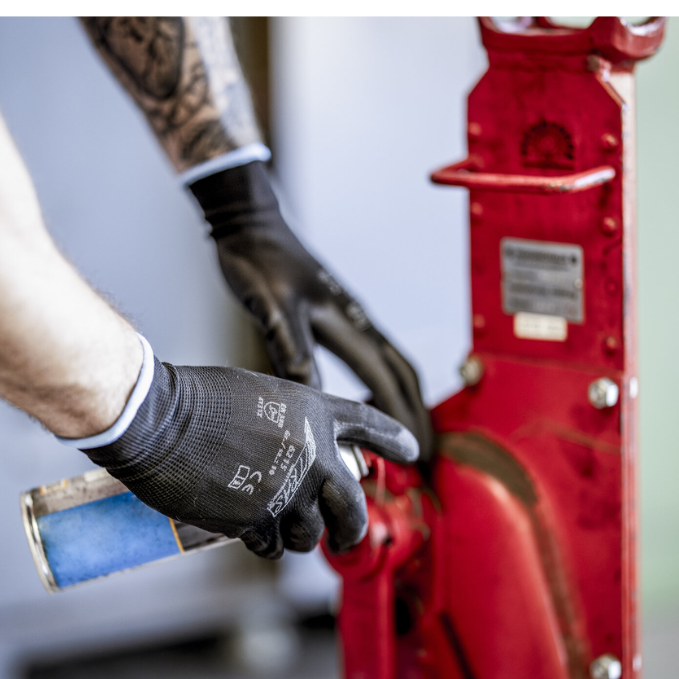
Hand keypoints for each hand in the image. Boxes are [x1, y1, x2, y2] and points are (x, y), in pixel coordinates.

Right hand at [79, 355, 418, 558]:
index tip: (412, 451)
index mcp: (313, 412)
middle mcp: (312, 453)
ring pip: (312, 534)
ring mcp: (288, 490)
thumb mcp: (260, 395)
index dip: (392, 438)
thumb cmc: (197, 398)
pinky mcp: (258, 520)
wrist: (159, 420)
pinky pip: (275, 546)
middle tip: (348, 536)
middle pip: (353, 506)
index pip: (366, 424)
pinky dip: (267, 544)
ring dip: (300, 535)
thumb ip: (290, 426)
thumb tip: (297, 456)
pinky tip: (254, 532)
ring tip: (279, 524)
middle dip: (353, 527)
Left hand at [189, 160, 434, 460]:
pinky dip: (383, 381)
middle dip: (417, 413)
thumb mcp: (272, 307)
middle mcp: (356, 320)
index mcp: (346, 323)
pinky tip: (369, 395)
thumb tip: (313, 394)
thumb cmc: (258, 261)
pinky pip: (372, 355)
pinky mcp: (335, 313)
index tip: (419, 454)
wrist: (250, 225)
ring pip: (392, 363)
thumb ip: (292, 347)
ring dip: (405, 398)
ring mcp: (349, 316)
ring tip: (409, 430)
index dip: (404, 418)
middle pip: (401, 373)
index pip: (386, 380)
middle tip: (428, 454)